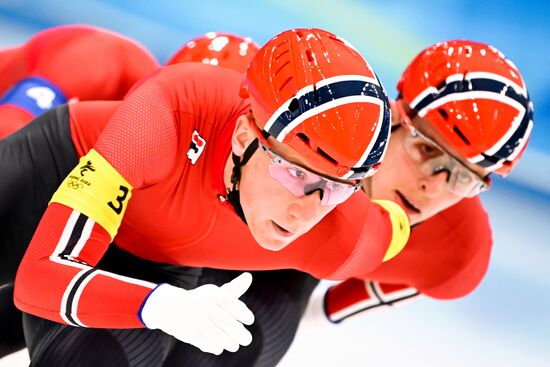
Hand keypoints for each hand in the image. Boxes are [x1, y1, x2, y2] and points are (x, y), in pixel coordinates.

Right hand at [140, 272, 254, 354]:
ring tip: (234, 346)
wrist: (171, 306)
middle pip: (224, 321)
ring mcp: (194, 318)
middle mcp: (203, 304)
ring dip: (227, 342)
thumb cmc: (201, 299)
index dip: (242, 312)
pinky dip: (211, 346)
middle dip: (238, 333)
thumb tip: (248, 277)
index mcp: (212, 294)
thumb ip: (234, 288)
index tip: (250, 320)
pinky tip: (218, 348)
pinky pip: (202, 341)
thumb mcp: (216, 292)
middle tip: (247, 340)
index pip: (230, 303)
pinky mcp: (186, 330)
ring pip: (214, 333)